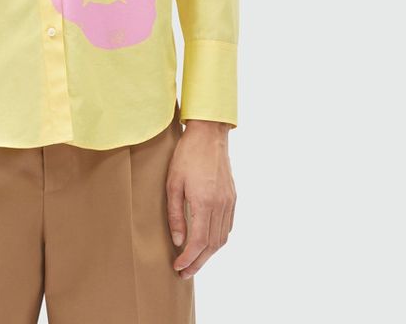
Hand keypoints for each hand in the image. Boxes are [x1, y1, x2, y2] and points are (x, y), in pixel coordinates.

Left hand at [166, 121, 235, 278]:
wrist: (209, 134)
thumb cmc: (186, 155)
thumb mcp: (173, 183)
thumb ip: (175, 214)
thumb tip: (179, 241)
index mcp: (204, 202)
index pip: (198, 242)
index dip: (188, 259)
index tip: (177, 267)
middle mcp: (220, 205)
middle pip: (212, 245)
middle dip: (198, 262)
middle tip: (184, 272)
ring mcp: (229, 201)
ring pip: (222, 238)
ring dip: (209, 253)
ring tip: (194, 261)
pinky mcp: (233, 196)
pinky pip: (227, 226)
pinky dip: (218, 239)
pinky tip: (207, 241)